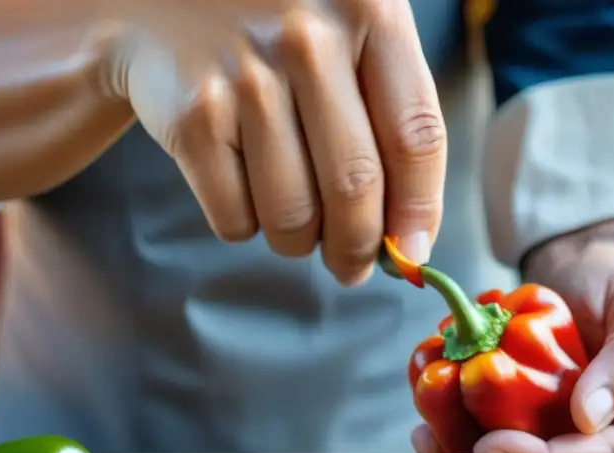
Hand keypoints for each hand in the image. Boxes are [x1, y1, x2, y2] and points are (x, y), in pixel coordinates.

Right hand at [108, 0, 445, 284]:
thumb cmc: (277, 24)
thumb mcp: (349, 28)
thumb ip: (390, 110)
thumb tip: (410, 239)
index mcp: (371, 9)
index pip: (417, 139)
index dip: (419, 212)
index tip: (412, 253)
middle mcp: (309, 38)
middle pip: (355, 188)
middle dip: (357, 248)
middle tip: (351, 265)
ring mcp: (246, 77)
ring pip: (293, 216)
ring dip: (298, 242)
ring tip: (295, 225)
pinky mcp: (194, 115)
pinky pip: (236, 218)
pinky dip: (244, 226)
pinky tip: (243, 190)